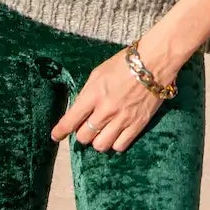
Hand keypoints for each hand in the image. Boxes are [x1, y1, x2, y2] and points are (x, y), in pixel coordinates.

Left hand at [50, 48, 167, 152]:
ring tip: (101, 133)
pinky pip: (120, 146)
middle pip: (84, 136)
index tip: (55, 136)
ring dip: (97, 141)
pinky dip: (114, 144)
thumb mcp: (98, 74)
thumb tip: (79, 111)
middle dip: (81, 134)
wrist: (154, 63)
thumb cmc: (124, 64)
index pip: (71, 120)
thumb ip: (87, 94)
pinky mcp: (138, 125)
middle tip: (85, 128)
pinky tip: (115, 135)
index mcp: (93, 95)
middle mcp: (106, 110)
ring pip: (101, 145)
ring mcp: (122, 119)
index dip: (60, 131)